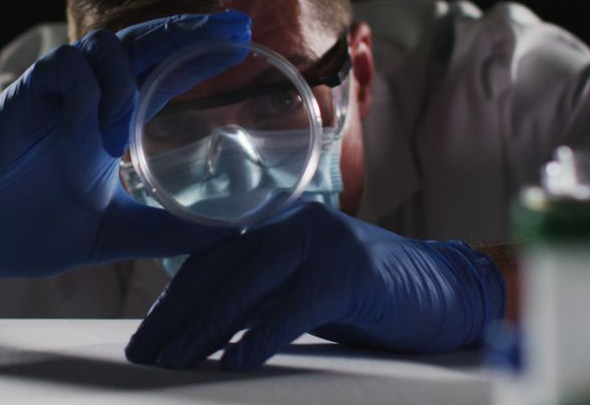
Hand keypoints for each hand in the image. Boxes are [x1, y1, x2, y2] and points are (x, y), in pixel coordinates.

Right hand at [0, 11, 251, 286]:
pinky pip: (66, 69)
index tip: (243, 41)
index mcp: (112, 121)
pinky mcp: (24, 95)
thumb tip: (230, 237)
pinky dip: (87, 93)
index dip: (199, 53)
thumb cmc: (33, 230)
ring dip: (126, 82)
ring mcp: (57, 93)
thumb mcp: (116, 232)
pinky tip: (89, 133)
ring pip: (106, 46)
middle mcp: (90, 98)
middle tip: (234, 28)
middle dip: (187, 30)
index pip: (163, 71)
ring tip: (118, 139)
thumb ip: (168, 232)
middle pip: (144, 43)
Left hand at [125, 201, 504, 370]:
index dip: (173, 301)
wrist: (445, 291)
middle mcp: (292, 226)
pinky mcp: (349, 273)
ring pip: (247, 288)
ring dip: (205, 330)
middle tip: (144, 355)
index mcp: (277, 227)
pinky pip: (294, 309)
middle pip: (219, 273)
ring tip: (175, 362)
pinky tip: (234, 363)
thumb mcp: (304, 290)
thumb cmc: (368, 297)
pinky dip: (261, 338)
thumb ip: (262, 294)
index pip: (210, 262)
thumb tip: (203, 328)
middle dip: (176, 318)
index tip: (146, 337)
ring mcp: (322, 244)